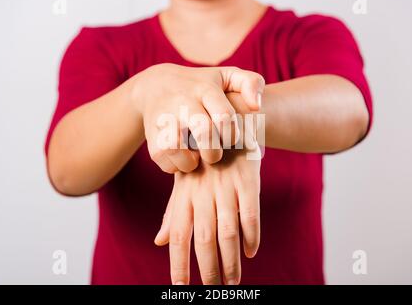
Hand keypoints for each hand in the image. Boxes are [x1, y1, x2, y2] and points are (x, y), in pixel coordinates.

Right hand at [132, 63, 264, 172]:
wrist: (155, 86)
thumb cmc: (202, 87)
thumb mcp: (227, 76)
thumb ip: (251, 83)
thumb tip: (256, 106)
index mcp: (205, 89)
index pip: (224, 116)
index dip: (232, 135)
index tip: (230, 139)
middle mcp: (182, 102)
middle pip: (203, 132)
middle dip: (214, 151)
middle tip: (215, 154)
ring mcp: (163, 118)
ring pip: (176, 146)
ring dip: (191, 161)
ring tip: (197, 158)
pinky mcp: (151, 136)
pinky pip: (164, 159)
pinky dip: (176, 165)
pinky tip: (183, 159)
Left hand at [154, 144, 261, 284]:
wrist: (226, 123)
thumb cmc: (202, 161)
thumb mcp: (183, 183)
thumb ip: (174, 213)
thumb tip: (159, 242)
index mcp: (185, 195)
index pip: (179, 236)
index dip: (178, 263)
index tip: (180, 288)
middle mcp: (203, 193)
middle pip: (203, 239)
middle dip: (208, 269)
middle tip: (214, 290)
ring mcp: (226, 186)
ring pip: (227, 231)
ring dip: (231, 260)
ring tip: (233, 282)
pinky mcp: (248, 179)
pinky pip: (250, 213)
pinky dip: (251, 235)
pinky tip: (250, 252)